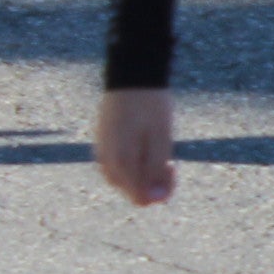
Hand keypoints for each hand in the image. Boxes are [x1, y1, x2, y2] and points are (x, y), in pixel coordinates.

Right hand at [95, 88, 178, 206]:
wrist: (132, 73)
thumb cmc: (150, 106)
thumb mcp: (162, 139)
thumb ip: (157, 172)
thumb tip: (155, 201)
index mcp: (121, 162)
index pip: (141, 199)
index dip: (161, 191)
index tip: (171, 167)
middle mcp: (106, 160)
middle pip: (132, 190)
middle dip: (153, 180)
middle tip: (166, 155)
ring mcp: (102, 150)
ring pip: (125, 178)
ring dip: (143, 171)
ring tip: (156, 146)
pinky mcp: (103, 141)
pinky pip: (118, 164)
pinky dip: (134, 162)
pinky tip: (144, 144)